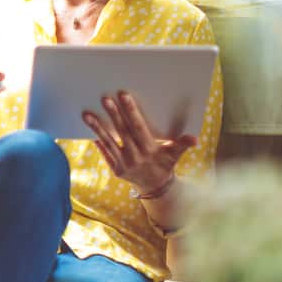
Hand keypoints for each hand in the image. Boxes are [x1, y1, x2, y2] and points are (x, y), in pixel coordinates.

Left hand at [82, 91, 196, 192]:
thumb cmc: (165, 164)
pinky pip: (104, 153)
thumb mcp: (175, 154)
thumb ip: (182, 144)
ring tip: (86, 114)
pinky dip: (97, 142)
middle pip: (122, 132)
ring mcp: (124, 164)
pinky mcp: (115, 169)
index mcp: (150, 150)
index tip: (123, 95)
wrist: (155, 186)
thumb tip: (195, 139)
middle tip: (104, 99)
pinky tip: (88, 129)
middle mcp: (135, 157)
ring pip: (109, 142)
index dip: (131, 111)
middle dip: (113, 115)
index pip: (138, 127)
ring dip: (97, 128)